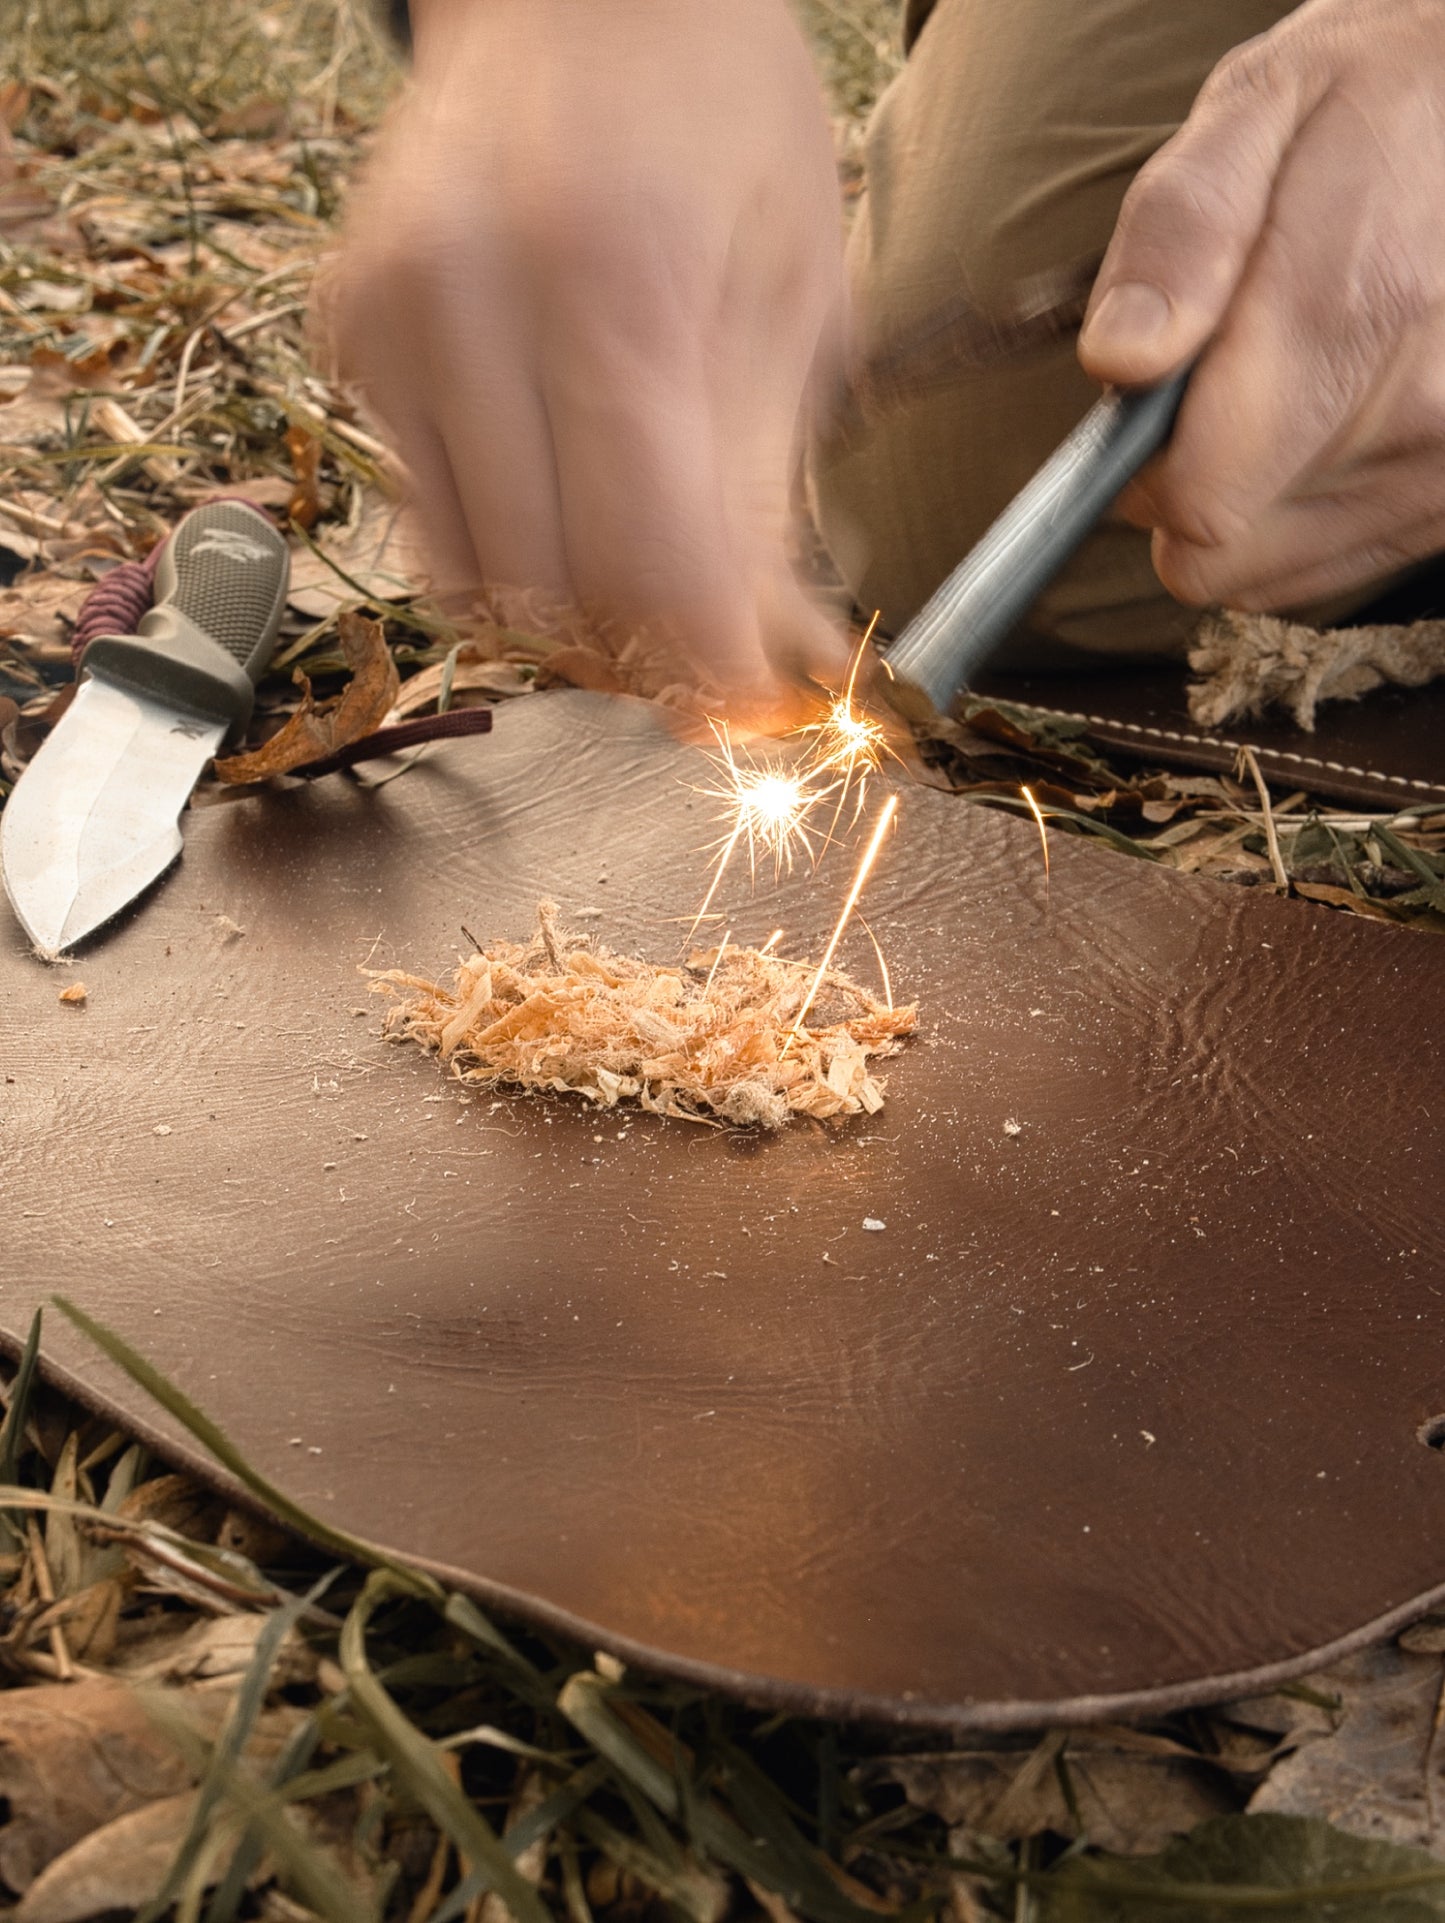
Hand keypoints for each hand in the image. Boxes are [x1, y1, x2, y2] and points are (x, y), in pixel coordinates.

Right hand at [326, 0, 847, 704]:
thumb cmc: (718, 118)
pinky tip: (563, 490)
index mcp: (615, 281)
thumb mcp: (794, 293)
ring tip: (641, 580)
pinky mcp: (346, 338)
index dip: (705, 669)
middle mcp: (470, 304)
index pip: (645, 565)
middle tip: (705, 651)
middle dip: (639, 660)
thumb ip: (768, 498)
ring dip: (565, 626)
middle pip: (546, 595)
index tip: (749, 706)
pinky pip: (423, 518)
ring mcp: (388, 322)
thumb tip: (771, 669)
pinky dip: (504, 550)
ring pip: (468, 582)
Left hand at [1078, 0, 1444, 611]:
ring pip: (1265, 569)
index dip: (1142, 467)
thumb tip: (1123, 359)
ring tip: (1290, 376)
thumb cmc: (1369, 105)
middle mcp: (1418, 412)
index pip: (1197, 502)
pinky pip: (1324, 567)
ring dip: (1247, 496)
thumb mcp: (1258, 110)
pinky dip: (1299, 511)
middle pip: (1222, 545)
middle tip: (1228, 366)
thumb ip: (1180, 234)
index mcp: (1349, 313)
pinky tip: (1325, 416)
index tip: (1153, 396)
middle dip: (1191, 471)